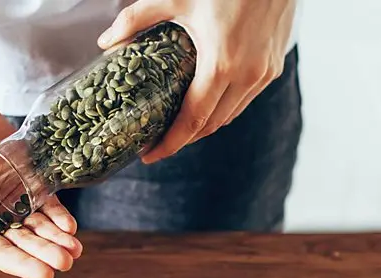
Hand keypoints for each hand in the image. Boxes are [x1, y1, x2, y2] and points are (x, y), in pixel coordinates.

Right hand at [0, 105, 82, 277]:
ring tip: (75, 250)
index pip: (0, 254)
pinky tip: (70, 226)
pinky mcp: (32, 185)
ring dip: (57, 240)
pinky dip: (60, 216)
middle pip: (25, 244)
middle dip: (45, 253)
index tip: (45, 274)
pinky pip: (48, 204)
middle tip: (65, 262)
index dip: (22, 265)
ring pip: (40, 227)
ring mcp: (16, 203)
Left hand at [98, 0, 296, 163]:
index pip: (194, 121)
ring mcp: (265, 73)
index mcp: (222, 65)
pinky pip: (246, 98)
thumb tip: (106, 42)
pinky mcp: (274, 65)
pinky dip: (225, 105)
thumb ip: (137, 19)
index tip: (150, 154)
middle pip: (212, 124)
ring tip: (179, 124)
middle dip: (185, 138)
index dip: (171, 143)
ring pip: (231, 114)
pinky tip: (207, 99)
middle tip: (158, 139)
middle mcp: (248, 76)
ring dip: (206, 124)